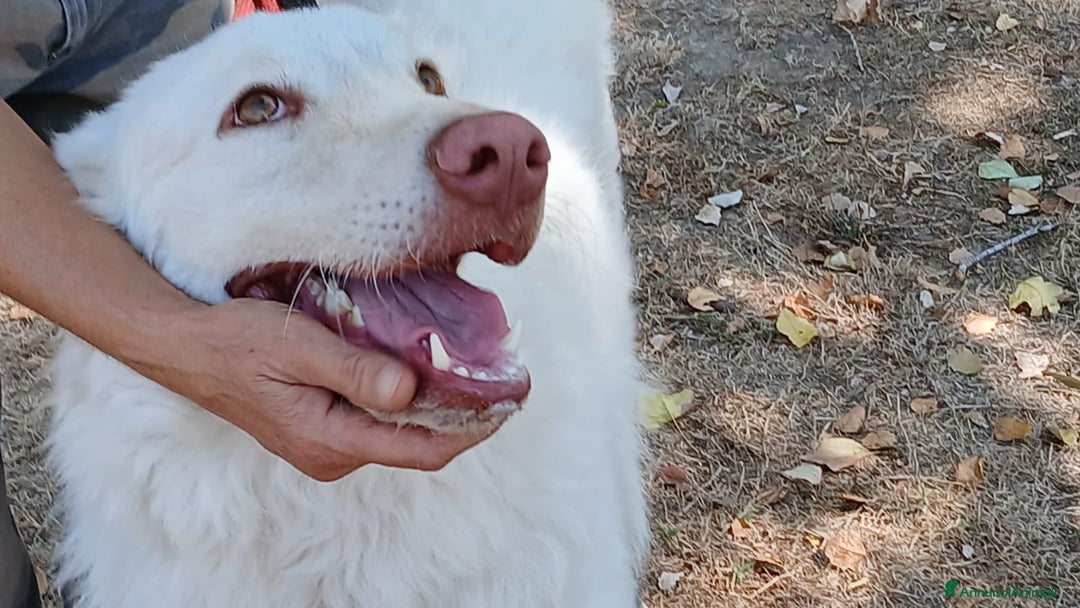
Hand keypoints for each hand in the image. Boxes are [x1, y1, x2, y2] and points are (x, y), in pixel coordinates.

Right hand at [123, 298, 495, 480]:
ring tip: (476, 368)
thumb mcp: (298, 348)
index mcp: (330, 441)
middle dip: (464, 415)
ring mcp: (329, 444)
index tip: (510, 399)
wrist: (188, 350)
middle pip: (417, 443)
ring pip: (400, 431)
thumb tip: (411, 390)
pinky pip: (380, 420)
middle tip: (504, 377)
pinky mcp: (324, 427)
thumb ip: (355, 371)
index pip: (422, 449)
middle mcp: (334, 453)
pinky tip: (428, 368)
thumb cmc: (238, 343)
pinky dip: (410, 398)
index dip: (473, 428)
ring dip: (438, 404)